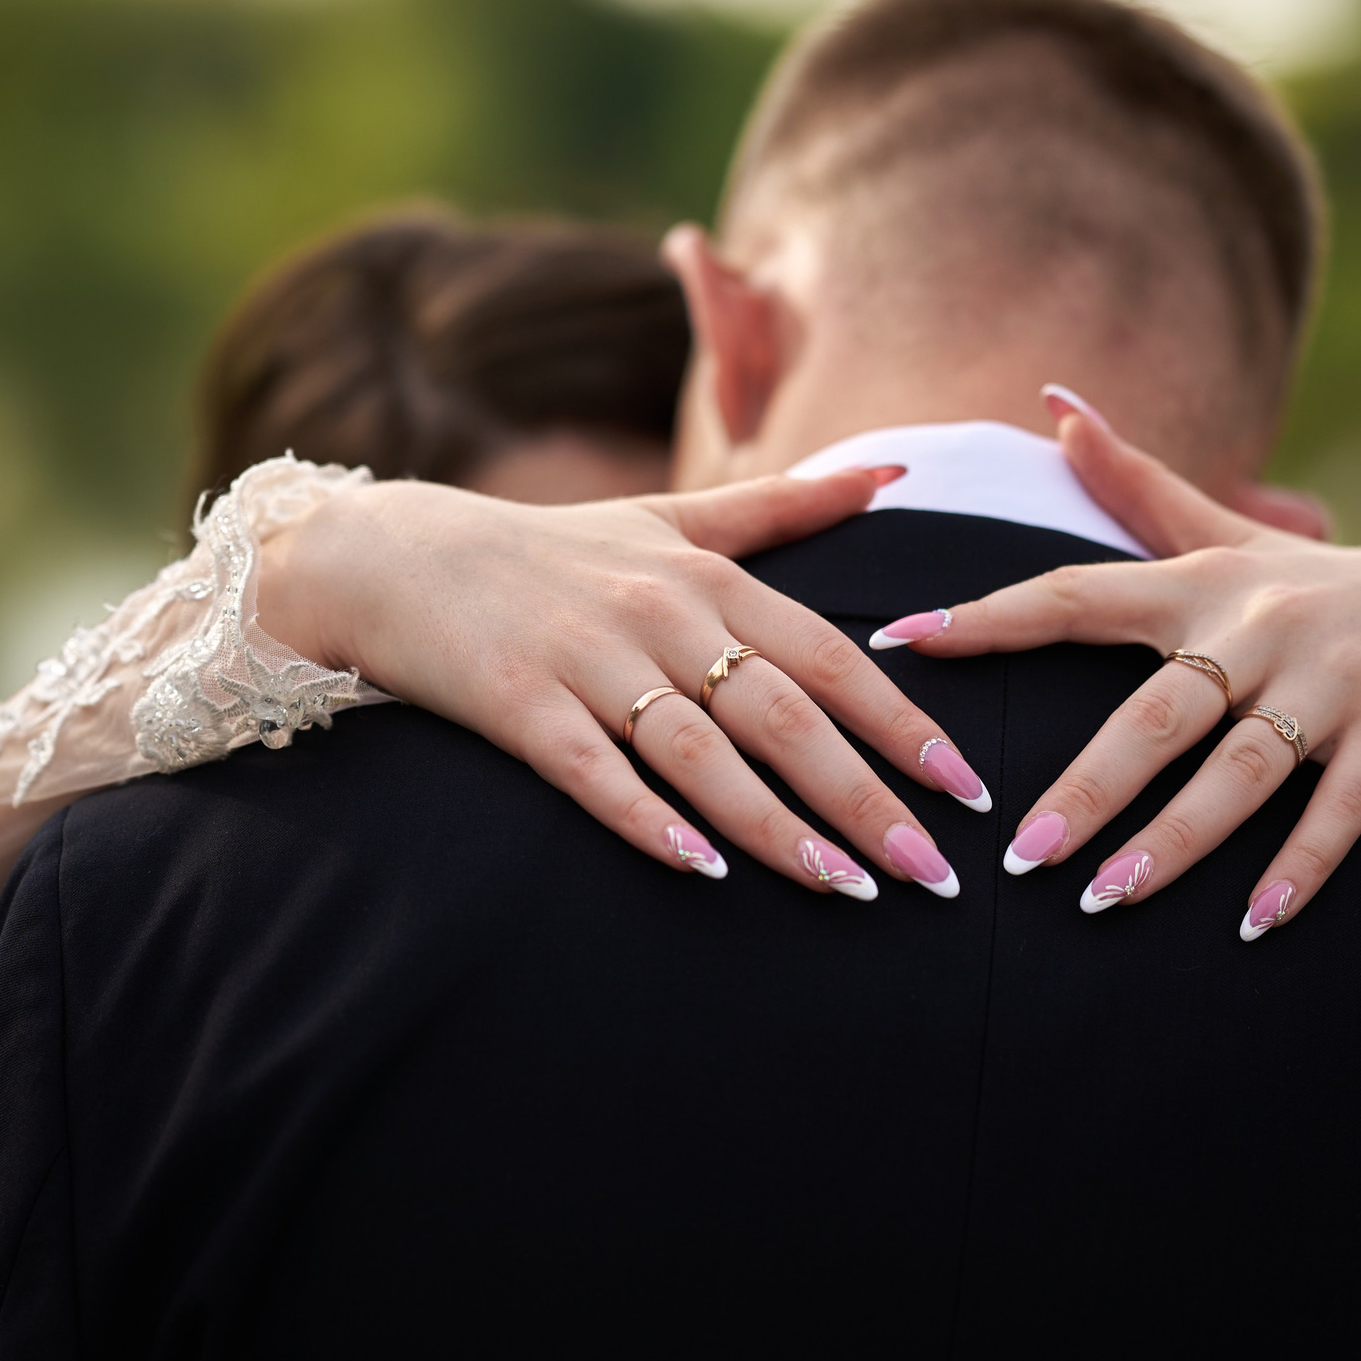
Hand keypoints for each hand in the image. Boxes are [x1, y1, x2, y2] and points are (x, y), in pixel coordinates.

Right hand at [259, 470, 990, 898]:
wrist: (396, 554)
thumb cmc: (549, 547)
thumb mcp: (669, 515)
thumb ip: (783, 506)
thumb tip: (894, 472)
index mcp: (704, 573)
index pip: (827, 655)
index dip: (901, 722)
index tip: (965, 787)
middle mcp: (656, 612)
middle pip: (782, 713)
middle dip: (865, 797)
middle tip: (933, 873)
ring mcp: (584, 659)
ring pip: (700, 753)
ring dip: (775, 826)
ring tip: (844, 888)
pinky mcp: (516, 703)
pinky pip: (593, 771)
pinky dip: (647, 820)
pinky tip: (700, 869)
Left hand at [879, 388, 1360, 938]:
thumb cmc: (1338, 587)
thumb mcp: (1235, 534)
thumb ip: (1135, 484)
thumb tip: (1054, 400)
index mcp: (1204, 584)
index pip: (1076, 594)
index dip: (987, 615)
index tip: (899, 642)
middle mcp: (1261, 627)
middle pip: (1155, 713)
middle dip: (1085, 787)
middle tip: (1017, 855)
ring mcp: (1333, 682)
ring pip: (1238, 771)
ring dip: (1174, 841)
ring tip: (1105, 899)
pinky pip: (1337, 812)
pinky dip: (1298, 869)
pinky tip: (1251, 924)